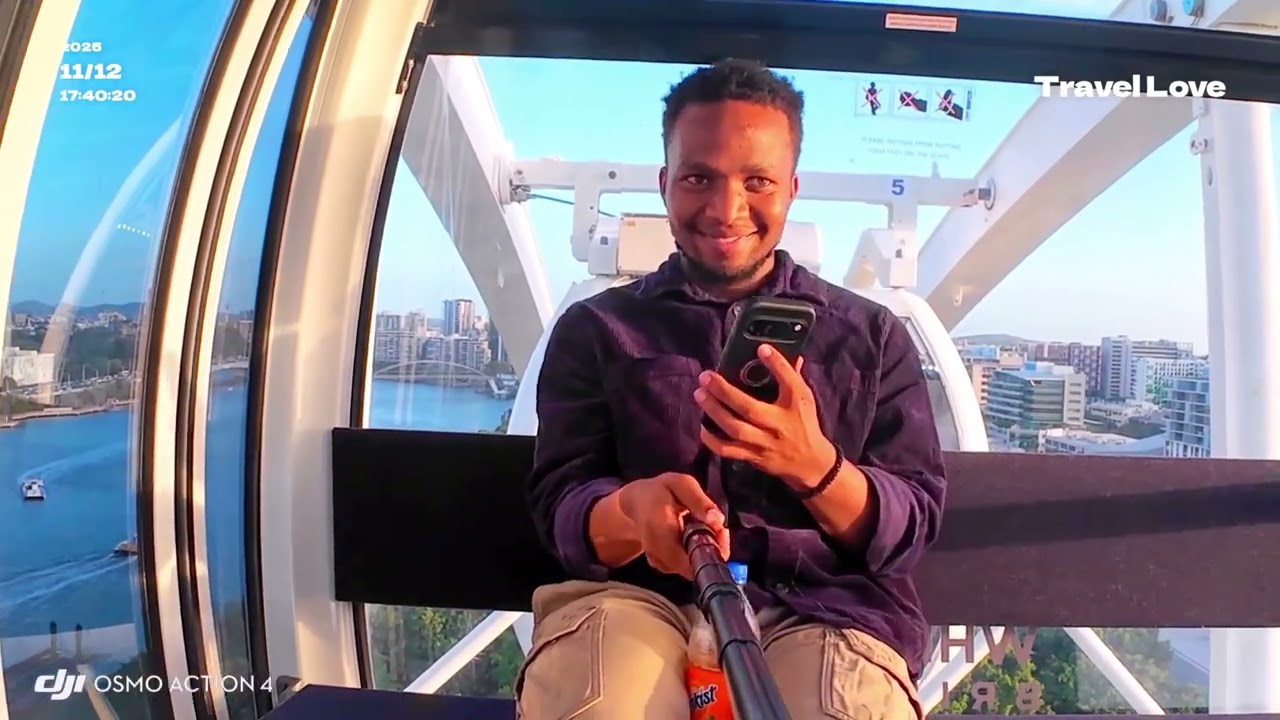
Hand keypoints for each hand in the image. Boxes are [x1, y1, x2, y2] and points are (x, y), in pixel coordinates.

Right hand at [617, 472, 729, 578]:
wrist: (636, 504)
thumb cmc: (659, 491)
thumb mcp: (681, 484)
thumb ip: (699, 501)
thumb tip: (717, 521)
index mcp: (660, 530)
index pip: (690, 559)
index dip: (713, 549)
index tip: (720, 530)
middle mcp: (656, 552)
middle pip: (695, 566)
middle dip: (712, 547)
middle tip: (714, 524)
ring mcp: (659, 562)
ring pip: (693, 566)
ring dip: (704, 548)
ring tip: (699, 525)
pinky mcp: (663, 566)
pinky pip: (687, 565)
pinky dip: (695, 552)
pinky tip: (691, 534)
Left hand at [695, 344, 836, 489]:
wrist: (810, 463)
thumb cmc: (804, 424)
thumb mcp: (804, 399)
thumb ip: (790, 375)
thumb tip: (771, 350)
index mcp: (795, 406)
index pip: (789, 382)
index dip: (776, 364)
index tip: (761, 348)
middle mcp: (778, 425)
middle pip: (750, 408)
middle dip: (725, 391)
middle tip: (706, 376)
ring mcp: (764, 443)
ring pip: (735, 429)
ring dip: (714, 411)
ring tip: (700, 394)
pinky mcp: (753, 457)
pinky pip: (728, 450)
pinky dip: (712, 439)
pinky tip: (702, 425)